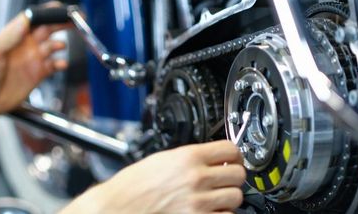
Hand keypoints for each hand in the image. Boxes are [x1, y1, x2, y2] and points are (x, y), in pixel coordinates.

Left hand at [0, 11, 70, 118]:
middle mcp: (25, 44)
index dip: (47, 11)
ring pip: (53, 45)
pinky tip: (61, 64)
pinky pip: (54, 65)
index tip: (59, 8)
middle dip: (61, 22)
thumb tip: (24, 20)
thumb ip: (9, 36)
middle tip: (74, 19)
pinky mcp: (38, 73)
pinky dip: (61, 63)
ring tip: (60, 46)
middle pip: (48, 27)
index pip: (33, 17)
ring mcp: (32, 58)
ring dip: (59, 44)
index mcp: (13, 34)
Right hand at [63, 140, 246, 213]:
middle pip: (238, 174)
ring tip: (215, 198)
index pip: (231, 149)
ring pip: (236, 197)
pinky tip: (208, 211)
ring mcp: (199, 203)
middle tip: (223, 180)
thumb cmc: (133, 187)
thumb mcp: (162, 160)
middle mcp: (196, 179)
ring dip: (228, 198)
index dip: (234, 155)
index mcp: (188, 157)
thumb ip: (190, 158)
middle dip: (232, 177)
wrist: (118, 208)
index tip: (232, 160)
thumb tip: (213, 159)